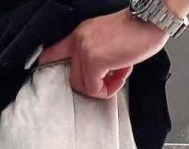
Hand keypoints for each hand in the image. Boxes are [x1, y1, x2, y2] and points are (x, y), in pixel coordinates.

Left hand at [39, 9, 167, 98]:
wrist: (151, 20)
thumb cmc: (137, 30)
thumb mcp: (108, 38)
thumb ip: (96, 53)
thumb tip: (97, 74)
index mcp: (81, 34)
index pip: (54, 50)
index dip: (45, 61)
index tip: (37, 68)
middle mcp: (79, 40)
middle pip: (74, 79)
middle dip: (95, 85)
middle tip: (114, 77)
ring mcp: (85, 50)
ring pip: (84, 86)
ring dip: (104, 87)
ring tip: (120, 74)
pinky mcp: (94, 60)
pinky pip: (95, 88)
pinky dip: (110, 88)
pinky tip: (122, 74)